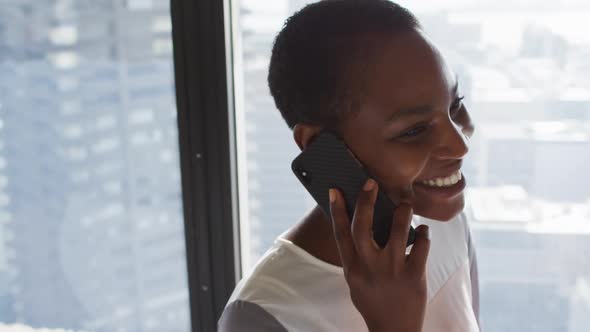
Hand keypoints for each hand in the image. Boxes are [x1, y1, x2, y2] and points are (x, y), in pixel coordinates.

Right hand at [329, 179, 430, 331]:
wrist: (393, 331)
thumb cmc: (372, 302)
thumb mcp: (356, 281)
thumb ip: (358, 256)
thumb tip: (362, 224)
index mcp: (353, 268)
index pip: (341, 233)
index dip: (337, 210)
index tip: (335, 190)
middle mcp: (370, 267)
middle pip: (364, 226)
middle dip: (366, 201)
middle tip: (371, 182)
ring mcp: (393, 271)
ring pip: (399, 230)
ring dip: (403, 212)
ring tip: (405, 204)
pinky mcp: (415, 276)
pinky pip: (422, 246)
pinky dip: (424, 234)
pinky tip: (423, 232)